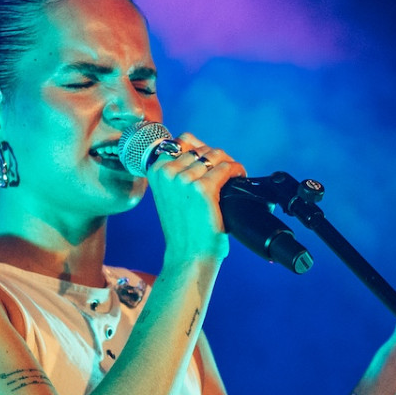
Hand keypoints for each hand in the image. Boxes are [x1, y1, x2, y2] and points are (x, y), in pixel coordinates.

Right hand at [146, 132, 245, 267]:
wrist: (188, 254)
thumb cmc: (183, 226)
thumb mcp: (171, 193)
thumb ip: (178, 170)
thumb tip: (198, 146)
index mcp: (156, 170)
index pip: (183, 140)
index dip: (201, 149)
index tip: (211, 163)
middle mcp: (167, 172)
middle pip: (202, 148)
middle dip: (217, 159)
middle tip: (226, 173)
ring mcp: (184, 179)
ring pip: (215, 155)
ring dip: (228, 164)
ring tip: (233, 177)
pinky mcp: (202, 189)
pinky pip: (227, 168)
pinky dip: (237, 170)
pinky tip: (239, 178)